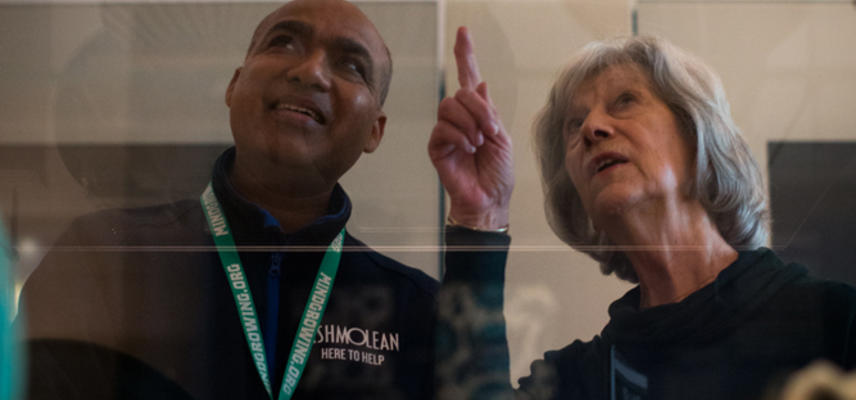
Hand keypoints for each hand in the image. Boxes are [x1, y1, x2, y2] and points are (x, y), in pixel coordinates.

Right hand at [428, 27, 513, 229]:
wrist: (489, 200)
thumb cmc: (498, 173)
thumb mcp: (502, 137)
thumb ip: (488, 111)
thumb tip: (479, 84)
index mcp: (479, 114)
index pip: (468, 79)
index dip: (465, 56)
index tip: (463, 32)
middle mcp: (460, 119)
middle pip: (460, 93)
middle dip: (479, 109)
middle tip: (491, 131)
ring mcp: (447, 132)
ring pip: (449, 107)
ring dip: (470, 123)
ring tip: (479, 142)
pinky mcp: (437, 146)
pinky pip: (442, 128)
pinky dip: (460, 136)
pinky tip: (468, 149)